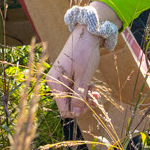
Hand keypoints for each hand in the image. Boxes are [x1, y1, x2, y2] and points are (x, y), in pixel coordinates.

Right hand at [46, 1, 120, 117]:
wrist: (87, 35)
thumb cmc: (84, 53)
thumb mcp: (83, 77)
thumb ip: (79, 96)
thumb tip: (75, 114)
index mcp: (54, 83)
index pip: (63, 108)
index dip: (76, 111)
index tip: (89, 105)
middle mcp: (55, 83)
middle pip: (68, 104)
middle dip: (82, 103)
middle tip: (94, 97)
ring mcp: (61, 80)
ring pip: (73, 97)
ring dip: (85, 97)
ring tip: (95, 91)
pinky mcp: (68, 77)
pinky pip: (75, 90)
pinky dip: (84, 90)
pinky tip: (92, 87)